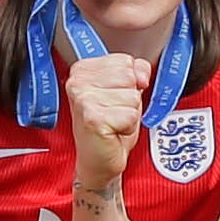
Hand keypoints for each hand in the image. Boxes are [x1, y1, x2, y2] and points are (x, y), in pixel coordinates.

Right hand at [60, 48, 148, 191]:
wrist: (97, 160)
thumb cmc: (109, 125)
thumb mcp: (123, 91)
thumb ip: (134, 72)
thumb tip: (141, 73)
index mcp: (82, 69)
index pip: (124, 61)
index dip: (129, 82)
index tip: (114, 97)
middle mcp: (78, 82)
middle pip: (129, 77)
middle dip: (130, 97)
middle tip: (114, 112)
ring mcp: (83, 99)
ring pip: (133, 97)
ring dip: (130, 113)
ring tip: (114, 122)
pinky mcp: (93, 118)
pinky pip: (131, 115)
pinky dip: (129, 127)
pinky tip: (114, 131)